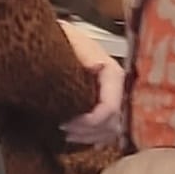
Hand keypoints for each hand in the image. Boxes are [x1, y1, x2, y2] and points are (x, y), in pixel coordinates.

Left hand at [60, 23, 123, 147]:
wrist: (58, 37)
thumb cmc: (61, 39)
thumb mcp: (68, 44)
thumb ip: (81, 59)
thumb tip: (96, 68)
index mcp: (112, 73)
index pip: (110, 108)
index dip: (90, 122)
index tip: (67, 124)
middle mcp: (116, 86)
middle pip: (113, 122)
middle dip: (88, 131)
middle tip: (64, 129)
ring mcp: (112, 96)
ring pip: (111, 129)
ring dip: (89, 136)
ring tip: (67, 133)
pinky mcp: (104, 103)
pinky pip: (107, 128)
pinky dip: (93, 136)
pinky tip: (78, 136)